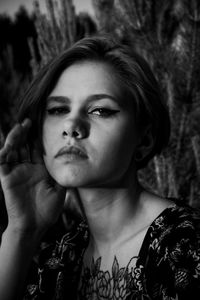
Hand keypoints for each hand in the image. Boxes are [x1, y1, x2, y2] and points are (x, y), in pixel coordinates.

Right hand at [0, 119, 65, 235]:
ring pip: (12, 151)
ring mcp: (16, 173)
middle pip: (23, 146)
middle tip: (29, 121)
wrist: (35, 226)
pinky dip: (4, 152)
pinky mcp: (7, 179)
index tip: (41, 124)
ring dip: (15, 138)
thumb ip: (62, 175)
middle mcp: (26, 169)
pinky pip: (3, 163)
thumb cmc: (48, 210)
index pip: (35, 149)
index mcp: (39, 170)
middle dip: (25, 134)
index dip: (36, 137)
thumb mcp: (60, 189)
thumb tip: (72, 160)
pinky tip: (10, 143)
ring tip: (21, 127)